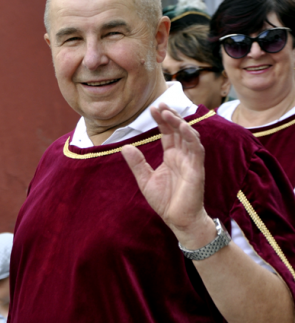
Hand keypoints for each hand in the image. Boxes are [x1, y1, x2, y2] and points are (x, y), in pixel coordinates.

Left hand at [121, 103, 215, 248]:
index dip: (162, 120)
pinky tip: (183, 127)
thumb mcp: (145, 180)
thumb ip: (137, 163)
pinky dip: (191, 137)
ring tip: (167, 112)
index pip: (168, 133)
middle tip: (159, 103)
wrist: (178, 219)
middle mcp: (182, 156)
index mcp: (171, 156)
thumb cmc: (165, 201)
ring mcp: (191, 161)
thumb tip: (125, 146)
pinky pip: (196, 149)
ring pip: (189, 136)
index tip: (152, 108)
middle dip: (170, 116)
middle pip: (178, 130)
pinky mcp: (197, 169)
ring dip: (179, 123)